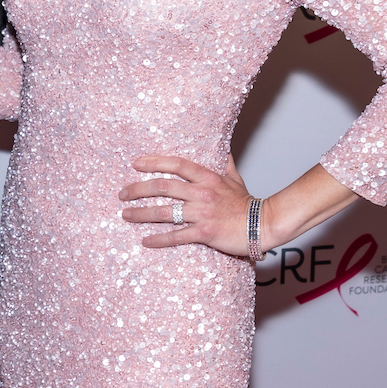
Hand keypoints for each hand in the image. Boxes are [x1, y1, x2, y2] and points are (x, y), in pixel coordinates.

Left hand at [119, 153, 253, 257]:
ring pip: (164, 212)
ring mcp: (202, 213)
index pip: (176, 164)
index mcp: (207, 178)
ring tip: (126, 215)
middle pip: (163, 187)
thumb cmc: (247, 202)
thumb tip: (221, 146)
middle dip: (138, 189)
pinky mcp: (205, 233)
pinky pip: (176, 236)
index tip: (135, 164)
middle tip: (122, 194)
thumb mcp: (234, 178)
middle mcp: (202, 193)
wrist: (264, 224)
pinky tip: (145, 241)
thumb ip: (223, 162)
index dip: (154, 162)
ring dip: (141, 214)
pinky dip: (158, 239)